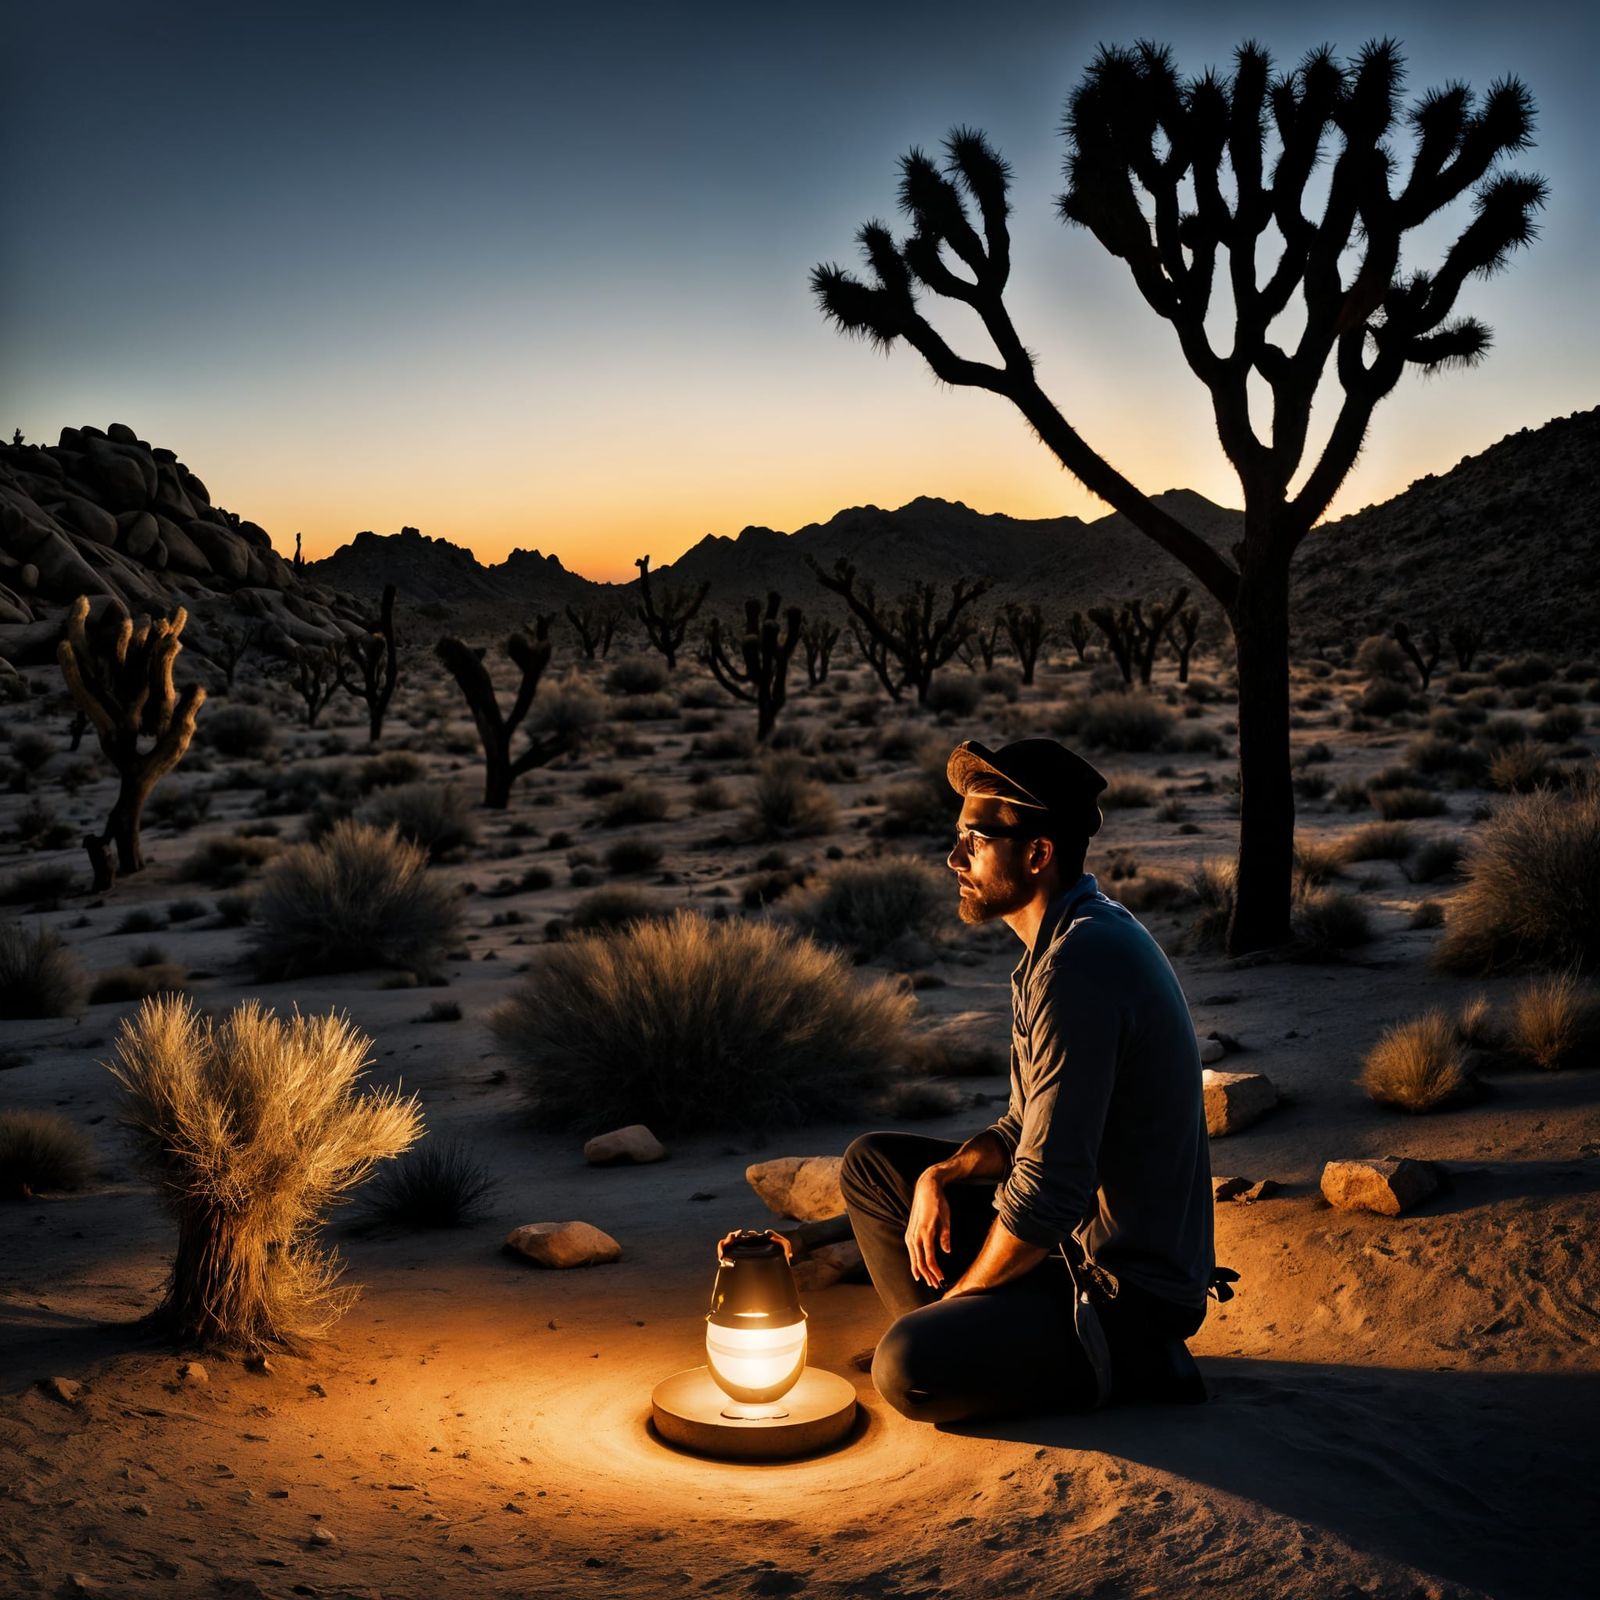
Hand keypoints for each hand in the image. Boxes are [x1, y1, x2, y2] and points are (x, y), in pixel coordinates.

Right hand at [905, 1169, 952, 1287]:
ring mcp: (910, 1234)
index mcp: (926, 1232)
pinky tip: (919, 1269)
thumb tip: (947, 1252)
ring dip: (921, 1271)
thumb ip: (945, 1236)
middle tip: (936, 1285)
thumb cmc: (939, 1202)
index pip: (929, 1259)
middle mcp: (915, 1235)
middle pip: (920, 1262)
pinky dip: (915, 1262)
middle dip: (928, 1275)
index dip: (935, 1272)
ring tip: (928, 1281)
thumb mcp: (946, 1218)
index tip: (942, 1280)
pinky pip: (912, 1251)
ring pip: (914, 1258)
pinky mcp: (909, 1232)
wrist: (926, 1188)